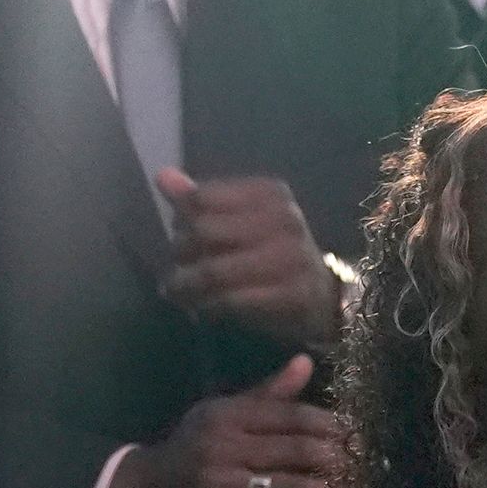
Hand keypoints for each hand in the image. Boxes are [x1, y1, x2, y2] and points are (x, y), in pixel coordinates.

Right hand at [102, 355, 346, 487]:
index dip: (328, 424)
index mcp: (227, 417)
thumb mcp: (221, 412)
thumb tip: (306, 362)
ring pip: (289, 487)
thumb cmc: (191, 448)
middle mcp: (225, 449)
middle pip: (295, 451)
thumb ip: (268, 393)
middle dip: (333, 457)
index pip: (289, 416)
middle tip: (359, 461)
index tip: (353, 432)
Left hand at [159, 171, 345, 351]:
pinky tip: (203, 310)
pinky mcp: (292, 294)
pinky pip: (232, 301)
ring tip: (178, 295)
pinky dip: (209, 307)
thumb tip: (163, 177)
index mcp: (270, 193)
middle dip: (180, 255)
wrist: (323, 298)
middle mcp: (285, 218)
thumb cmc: (274, 256)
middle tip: (175, 273)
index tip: (179, 237)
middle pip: (203, 232)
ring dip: (187, 287)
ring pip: (213, 270)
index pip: (201, 198)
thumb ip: (202, 202)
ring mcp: (292, 257)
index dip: (181, 220)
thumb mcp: (241, 222)